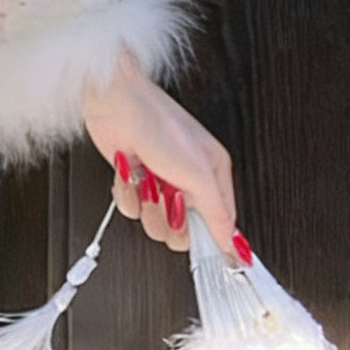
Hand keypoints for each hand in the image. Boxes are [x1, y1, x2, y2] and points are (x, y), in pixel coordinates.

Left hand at [81, 50, 239, 258]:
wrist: (115, 104)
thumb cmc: (159, 123)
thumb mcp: (198, 173)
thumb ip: (218, 213)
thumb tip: (234, 246)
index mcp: (213, 175)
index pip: (220, 223)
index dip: (208, 237)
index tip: (197, 242)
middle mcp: (188, 181)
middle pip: (185, 230)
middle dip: (170, 218)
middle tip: (168, 196)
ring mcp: (160, 182)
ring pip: (155, 223)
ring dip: (146, 204)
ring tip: (147, 180)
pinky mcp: (134, 181)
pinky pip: (131, 208)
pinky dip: (126, 193)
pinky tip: (130, 172)